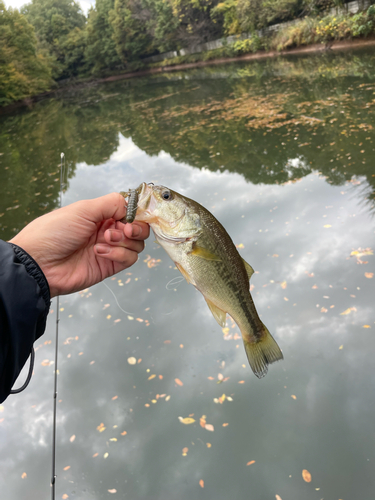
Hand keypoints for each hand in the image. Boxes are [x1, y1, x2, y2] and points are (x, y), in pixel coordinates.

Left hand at [9, 193, 149, 297]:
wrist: (40, 263)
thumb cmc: (55, 232)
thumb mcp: (84, 209)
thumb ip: (112, 203)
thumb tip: (131, 206)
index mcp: (100, 214)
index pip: (129, 211)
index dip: (136, 213)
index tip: (133, 216)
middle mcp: (107, 230)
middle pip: (138, 228)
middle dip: (136, 228)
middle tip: (126, 230)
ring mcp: (109, 249)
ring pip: (136, 244)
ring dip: (124, 241)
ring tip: (105, 240)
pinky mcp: (109, 266)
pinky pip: (128, 259)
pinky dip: (119, 254)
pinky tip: (99, 252)